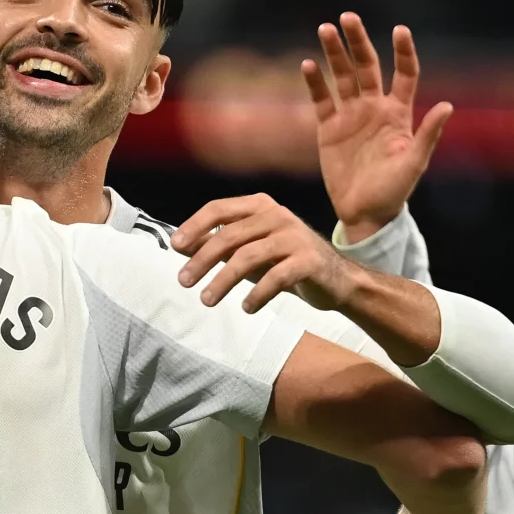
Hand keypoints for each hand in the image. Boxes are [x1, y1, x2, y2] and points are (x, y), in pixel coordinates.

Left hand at [170, 193, 366, 311]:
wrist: (337, 280)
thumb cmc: (286, 263)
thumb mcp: (249, 250)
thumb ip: (218, 245)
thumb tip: (179, 245)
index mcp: (261, 206)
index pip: (219, 208)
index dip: (195, 226)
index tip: (175, 246)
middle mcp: (278, 216)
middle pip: (229, 236)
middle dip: (202, 260)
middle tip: (184, 282)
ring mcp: (295, 237)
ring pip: (248, 257)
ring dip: (223, 281)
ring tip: (207, 300)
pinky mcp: (309, 260)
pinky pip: (276, 278)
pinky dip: (257, 294)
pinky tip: (246, 308)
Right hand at [304, 13, 453, 246]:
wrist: (364, 213)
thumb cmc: (394, 192)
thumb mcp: (414, 164)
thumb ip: (428, 135)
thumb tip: (448, 106)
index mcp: (398, 113)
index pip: (404, 74)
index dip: (402, 52)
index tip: (398, 30)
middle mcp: (374, 108)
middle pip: (367, 66)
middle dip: (358, 41)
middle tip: (348, 18)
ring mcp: (350, 116)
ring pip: (342, 77)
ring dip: (334, 54)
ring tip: (325, 29)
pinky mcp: (328, 129)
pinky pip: (321, 99)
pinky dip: (315, 82)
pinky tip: (308, 64)